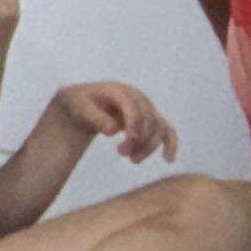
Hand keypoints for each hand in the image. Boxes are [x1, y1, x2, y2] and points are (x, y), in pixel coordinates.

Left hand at [53, 81, 176, 162]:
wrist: (82, 105)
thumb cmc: (80, 104)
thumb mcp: (80, 108)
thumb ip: (95, 117)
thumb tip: (113, 130)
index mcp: (119, 90)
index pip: (134, 107)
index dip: (134, 124)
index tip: (129, 140)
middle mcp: (137, 97)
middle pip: (148, 119)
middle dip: (139, 139)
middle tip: (121, 153)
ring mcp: (146, 108)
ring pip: (158, 128)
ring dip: (148, 146)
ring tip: (132, 160)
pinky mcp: (150, 120)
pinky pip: (166, 131)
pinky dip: (170, 144)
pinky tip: (168, 159)